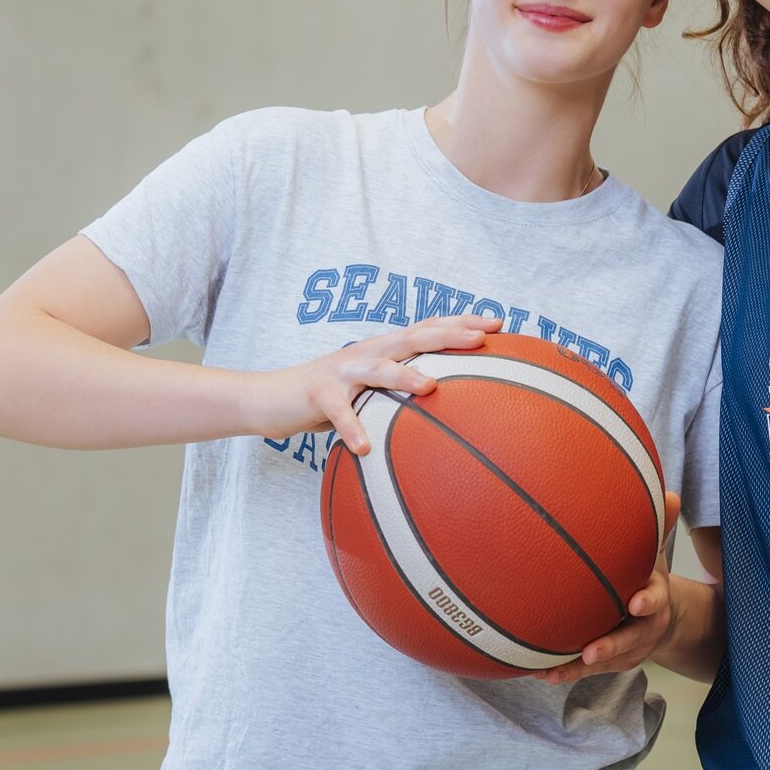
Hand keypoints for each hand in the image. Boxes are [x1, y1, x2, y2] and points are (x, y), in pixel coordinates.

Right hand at [253, 315, 499, 453]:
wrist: (269, 398)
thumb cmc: (327, 397)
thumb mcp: (368, 390)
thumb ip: (400, 389)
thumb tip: (445, 405)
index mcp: (383, 349)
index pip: (428, 328)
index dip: (461, 322)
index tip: (499, 323)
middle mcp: (366, 352)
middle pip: (412, 336)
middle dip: (448, 335)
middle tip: (482, 338)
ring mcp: (341, 371)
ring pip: (377, 368)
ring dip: (403, 375)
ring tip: (430, 387)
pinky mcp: (318, 394)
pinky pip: (338, 412)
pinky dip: (351, 428)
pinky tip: (364, 448)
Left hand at [536, 492, 681, 685]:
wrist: (662, 616)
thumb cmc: (647, 575)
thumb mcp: (654, 550)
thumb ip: (657, 525)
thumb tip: (669, 493)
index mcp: (656, 596)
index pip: (656, 598)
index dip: (647, 602)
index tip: (635, 604)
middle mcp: (645, 626)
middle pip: (632, 639)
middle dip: (612, 646)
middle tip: (591, 652)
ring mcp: (630, 648)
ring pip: (607, 661)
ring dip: (580, 667)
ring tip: (553, 671)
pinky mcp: (613, 662)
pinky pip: (589, 670)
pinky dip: (567, 672)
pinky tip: (542, 674)